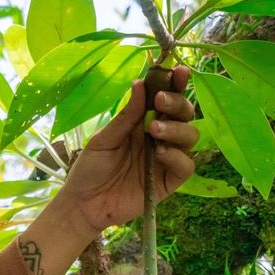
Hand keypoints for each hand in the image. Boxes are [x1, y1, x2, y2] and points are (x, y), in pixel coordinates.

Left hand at [59, 65, 197, 232]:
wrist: (83, 203)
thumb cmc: (90, 168)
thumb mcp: (104, 138)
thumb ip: (126, 116)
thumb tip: (141, 84)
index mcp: (144, 121)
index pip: (167, 99)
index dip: (176, 85)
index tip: (178, 71)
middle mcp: (160, 137)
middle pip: (185, 115)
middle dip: (177, 104)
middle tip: (160, 102)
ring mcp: (167, 159)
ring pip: (190, 137)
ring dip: (177, 129)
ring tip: (155, 129)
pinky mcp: (169, 182)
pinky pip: (186, 166)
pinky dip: (177, 157)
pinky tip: (161, 153)